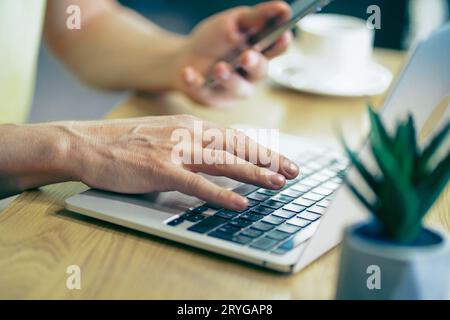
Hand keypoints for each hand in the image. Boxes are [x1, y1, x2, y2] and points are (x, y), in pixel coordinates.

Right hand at [62, 115, 298, 209]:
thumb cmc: (125, 142)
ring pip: (224, 162)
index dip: (261, 149)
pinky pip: (197, 184)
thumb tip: (216, 157)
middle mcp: (188, 134)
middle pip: (237, 147)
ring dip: (254, 173)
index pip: (235, 137)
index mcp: (190, 125)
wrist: (88, 143)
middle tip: (293, 171)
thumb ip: (191, 144)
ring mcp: (175, 151)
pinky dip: (220, 194)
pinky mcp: (160, 170)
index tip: (280, 160)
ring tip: (278, 183)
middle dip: (268, 160)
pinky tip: (239, 202)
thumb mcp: (165, 135)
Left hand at [174, 1, 291, 106]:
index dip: (281, 43)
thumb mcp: (233, 22)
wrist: (185, 57)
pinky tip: (188, 72)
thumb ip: (255, 17)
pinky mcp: (213, 99)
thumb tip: (282, 8)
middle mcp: (251, 74)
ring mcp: (233, 90)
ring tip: (219, 67)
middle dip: (254, 64)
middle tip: (247, 55)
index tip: (282, 35)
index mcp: (261, 52)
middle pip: (260, 71)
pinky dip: (195, 82)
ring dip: (228, 77)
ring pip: (237, 88)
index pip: (276, 48)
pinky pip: (205, 92)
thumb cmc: (215, 40)